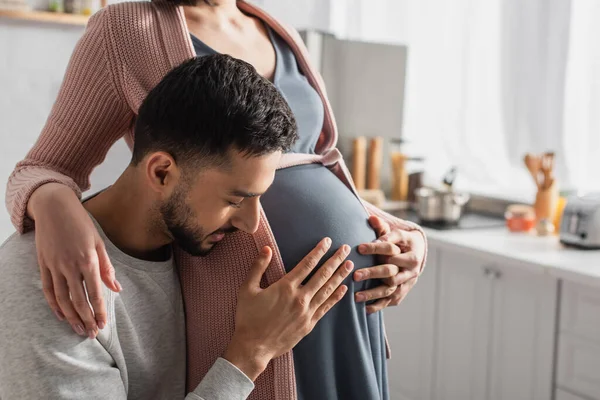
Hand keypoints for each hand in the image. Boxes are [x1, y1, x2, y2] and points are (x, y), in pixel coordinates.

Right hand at [29, 183, 120, 337]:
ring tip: (79, 330)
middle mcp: (71, 266)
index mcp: (88, 260)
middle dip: (87, 319)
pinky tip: (61, 316)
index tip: (104, 324)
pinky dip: (54, 305)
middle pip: (79, 300)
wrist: (54, 207)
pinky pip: (48, 290)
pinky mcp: (43, 265)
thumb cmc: (81, 224)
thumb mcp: (99, 243)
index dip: (100, 311)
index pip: (96, 293)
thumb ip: (107, 268)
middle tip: (92, 334)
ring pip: (62, 299)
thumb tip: (117, 289)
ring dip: (71, 317)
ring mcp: (55, 266)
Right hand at [224, 238, 351, 379]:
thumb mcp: (247, 290)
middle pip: (322, 274)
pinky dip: (336, 297)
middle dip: (335, 260)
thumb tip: (266, 249)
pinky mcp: (309, 324)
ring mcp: (306, 312)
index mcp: (285, 287)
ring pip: (327, 290)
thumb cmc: (248, 318)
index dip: (318, 251)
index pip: (307, 264)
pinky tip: (344, 288)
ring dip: (340, 276)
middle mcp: (299, 298)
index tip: (327, 241)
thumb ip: (258, 267)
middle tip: (345, 249)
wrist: (253, 347)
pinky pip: (326, 307)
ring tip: (350, 265)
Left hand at [354, 216, 424, 313]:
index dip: (375, 248)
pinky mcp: (404, 290)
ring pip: (390, 288)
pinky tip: (365, 309)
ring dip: (373, 293)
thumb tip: (371, 217)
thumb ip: (381, 227)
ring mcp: (408, 279)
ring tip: (356, 296)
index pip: (390, 248)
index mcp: (409, 248)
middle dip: (372, 273)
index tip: (359, 248)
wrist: (417, 253)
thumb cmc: (400, 241)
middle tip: (355, 275)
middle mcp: (411, 265)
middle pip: (390, 270)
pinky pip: (392, 300)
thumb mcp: (393, 232)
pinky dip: (379, 305)